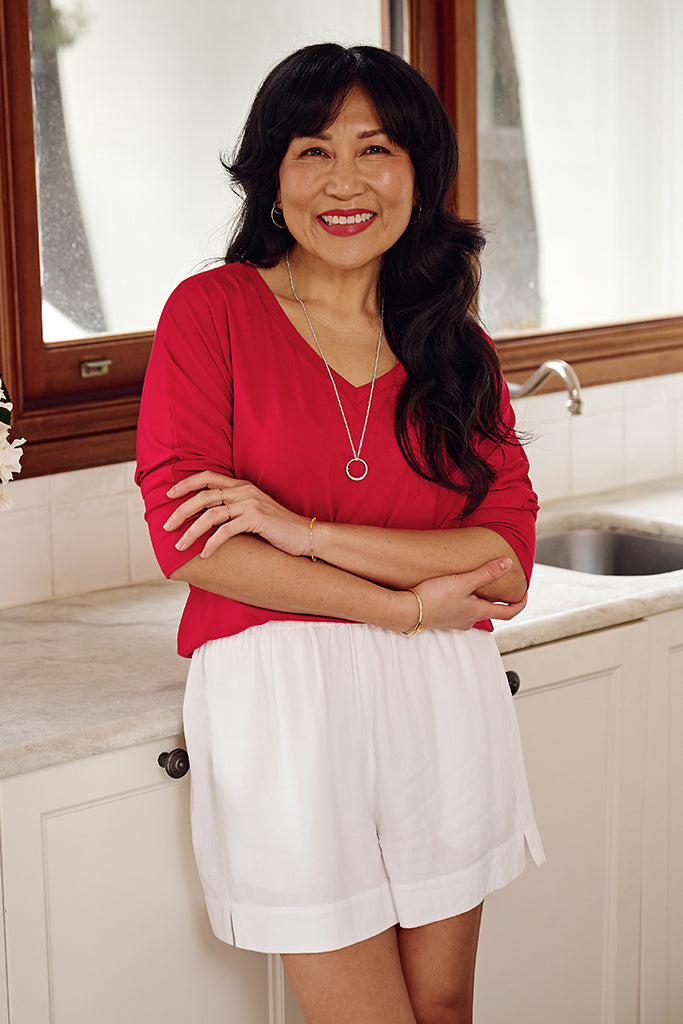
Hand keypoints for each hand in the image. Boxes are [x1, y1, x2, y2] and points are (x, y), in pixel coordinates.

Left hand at [163, 471, 309, 557]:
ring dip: (191, 532)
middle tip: (166, 526)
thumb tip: (207, 518)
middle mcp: (244, 491)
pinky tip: (205, 555)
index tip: (169, 495)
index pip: (207, 477)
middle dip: (181, 511)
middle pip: (203, 496)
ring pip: (210, 515)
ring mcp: (250, 504)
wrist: (306, 534)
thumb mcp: (253, 511)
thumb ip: (233, 508)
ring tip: (179, 546)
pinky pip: (226, 531)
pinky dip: (212, 544)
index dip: (186, 483)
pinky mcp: (256, 519)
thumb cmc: (278, 527)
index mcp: (241, 486)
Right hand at [412, 558, 527, 631]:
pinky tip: (454, 590)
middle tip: (499, 583)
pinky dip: (463, 600)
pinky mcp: (443, 618)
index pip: (508, 612)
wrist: (407, 611)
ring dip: (478, 598)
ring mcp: (455, 621)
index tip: (524, 594)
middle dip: (496, 598)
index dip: (520, 603)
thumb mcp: (463, 581)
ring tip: (476, 583)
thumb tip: (508, 564)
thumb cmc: (433, 598)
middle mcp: (469, 619)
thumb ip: (486, 572)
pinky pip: (459, 610)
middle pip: (490, 610)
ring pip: (474, 610)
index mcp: (478, 611)